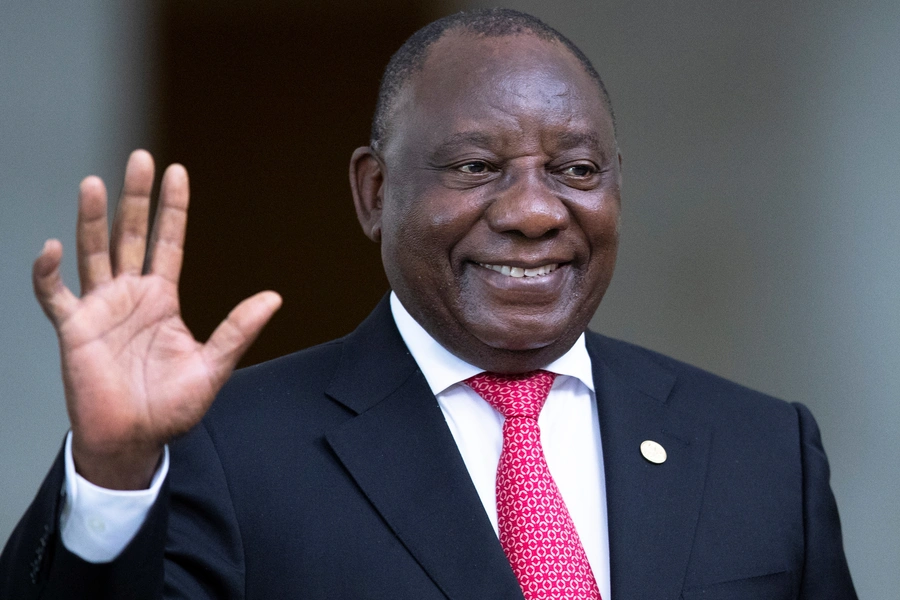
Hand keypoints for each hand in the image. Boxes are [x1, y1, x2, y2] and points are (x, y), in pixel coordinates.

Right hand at [33, 150, 280, 489]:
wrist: (134, 439)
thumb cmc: (171, 407)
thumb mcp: (212, 365)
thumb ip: (238, 330)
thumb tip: (274, 297)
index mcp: (162, 300)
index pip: (168, 243)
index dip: (172, 209)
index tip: (176, 172)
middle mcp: (130, 296)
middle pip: (130, 236)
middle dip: (135, 198)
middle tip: (141, 159)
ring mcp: (99, 309)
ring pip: (93, 253)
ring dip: (92, 220)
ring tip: (95, 183)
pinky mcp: (74, 330)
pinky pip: (55, 296)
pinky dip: (49, 274)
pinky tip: (52, 250)